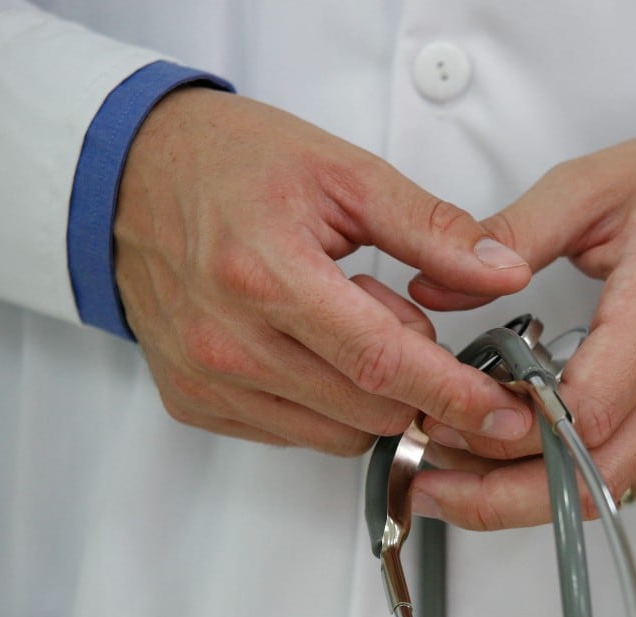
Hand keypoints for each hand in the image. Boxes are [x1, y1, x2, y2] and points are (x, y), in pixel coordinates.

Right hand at [114, 87, 534, 453]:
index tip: (507, 414)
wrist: (129, 175)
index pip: (383, 362)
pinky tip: (311, 346)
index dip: (455, 395)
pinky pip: (293, 434)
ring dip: (371, 395)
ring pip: (337, 434)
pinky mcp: (192, 403)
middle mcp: (228, 343)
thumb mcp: (344, 173)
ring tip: (346, 320)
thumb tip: (505, 273)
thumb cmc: (232, 163)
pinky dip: (326, 405)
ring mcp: (205, 380)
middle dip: (420, 386)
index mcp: (267, 276)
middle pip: (368, 410)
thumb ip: (432, 229)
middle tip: (412, 323)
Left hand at [408, 118, 635, 526]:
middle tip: (426, 483)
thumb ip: (510, 232)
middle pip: (591, 476)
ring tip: (455, 481)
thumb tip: (433, 283)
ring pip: (608, 492)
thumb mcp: (596, 184)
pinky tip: (516, 467)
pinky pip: (631, 479)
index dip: (509, 430)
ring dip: (527, 499)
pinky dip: (569, 485)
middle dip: (499, 496)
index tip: (445, 416)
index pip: (586, 410)